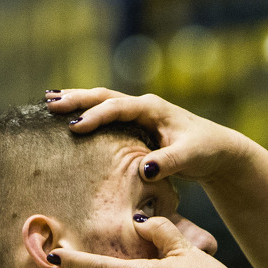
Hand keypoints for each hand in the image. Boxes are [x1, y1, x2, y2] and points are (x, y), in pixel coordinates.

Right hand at [44, 88, 252, 183]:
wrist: (217, 150)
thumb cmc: (206, 151)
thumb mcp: (189, 156)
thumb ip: (168, 162)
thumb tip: (144, 170)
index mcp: (152, 108)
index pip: (118, 108)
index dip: (95, 116)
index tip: (74, 127)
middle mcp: (143, 107)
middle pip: (104, 97)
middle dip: (77, 99)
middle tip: (49, 102)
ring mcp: (139, 115)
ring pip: (103, 103)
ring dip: (78, 102)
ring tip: (50, 101)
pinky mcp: (136, 126)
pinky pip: (107, 115)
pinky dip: (88, 113)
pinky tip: (70, 118)